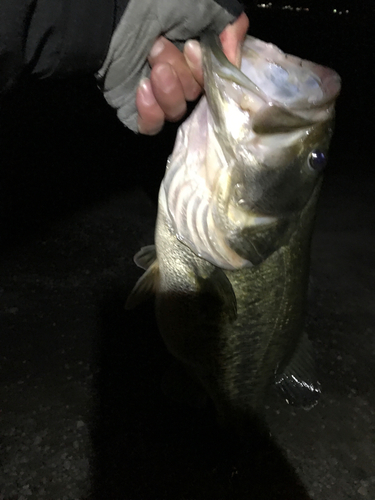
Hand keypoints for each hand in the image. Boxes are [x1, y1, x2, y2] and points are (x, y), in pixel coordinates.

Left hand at [137, 12, 248, 134]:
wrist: (112, 11)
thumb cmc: (157, 1)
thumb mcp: (208, 5)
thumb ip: (230, 29)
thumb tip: (233, 60)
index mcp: (195, 54)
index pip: (214, 80)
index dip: (206, 71)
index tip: (191, 48)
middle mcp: (179, 74)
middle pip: (196, 95)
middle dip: (182, 73)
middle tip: (159, 46)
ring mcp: (156, 92)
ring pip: (176, 111)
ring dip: (168, 89)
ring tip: (150, 59)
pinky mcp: (134, 107)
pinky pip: (152, 126)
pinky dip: (151, 112)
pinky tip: (143, 89)